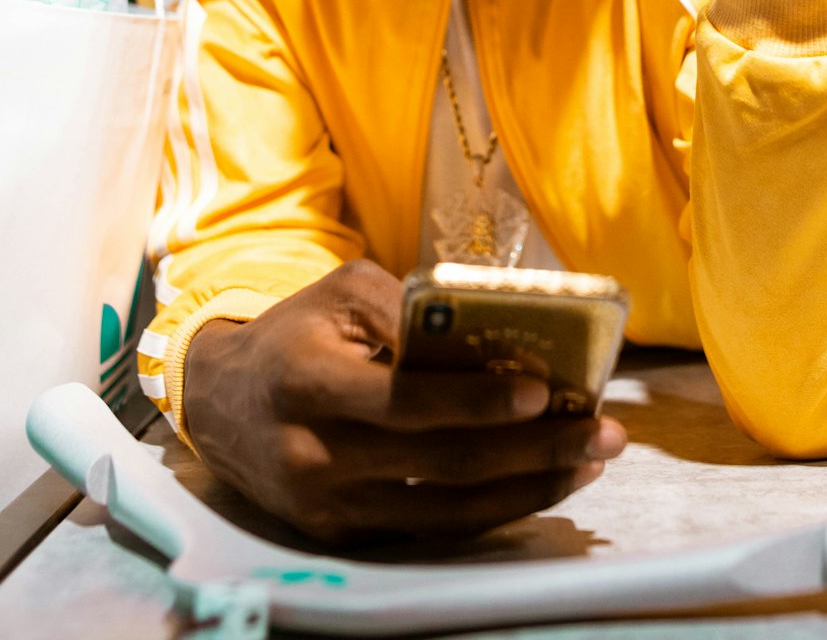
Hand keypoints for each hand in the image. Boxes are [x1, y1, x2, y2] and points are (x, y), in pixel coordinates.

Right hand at [183, 260, 624, 545]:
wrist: (221, 403)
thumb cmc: (297, 334)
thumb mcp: (339, 291)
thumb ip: (404, 303)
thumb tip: (490, 326)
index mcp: (309, 382)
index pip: (405, 402)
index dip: (477, 402)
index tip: (544, 390)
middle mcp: (316, 455)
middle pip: (441, 465)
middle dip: (534, 451)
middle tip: (603, 433)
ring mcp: (329, 508)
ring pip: (447, 511)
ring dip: (529, 488)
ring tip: (589, 462)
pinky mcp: (342, 537)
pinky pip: (432, 529)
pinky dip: (493, 509)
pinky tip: (539, 484)